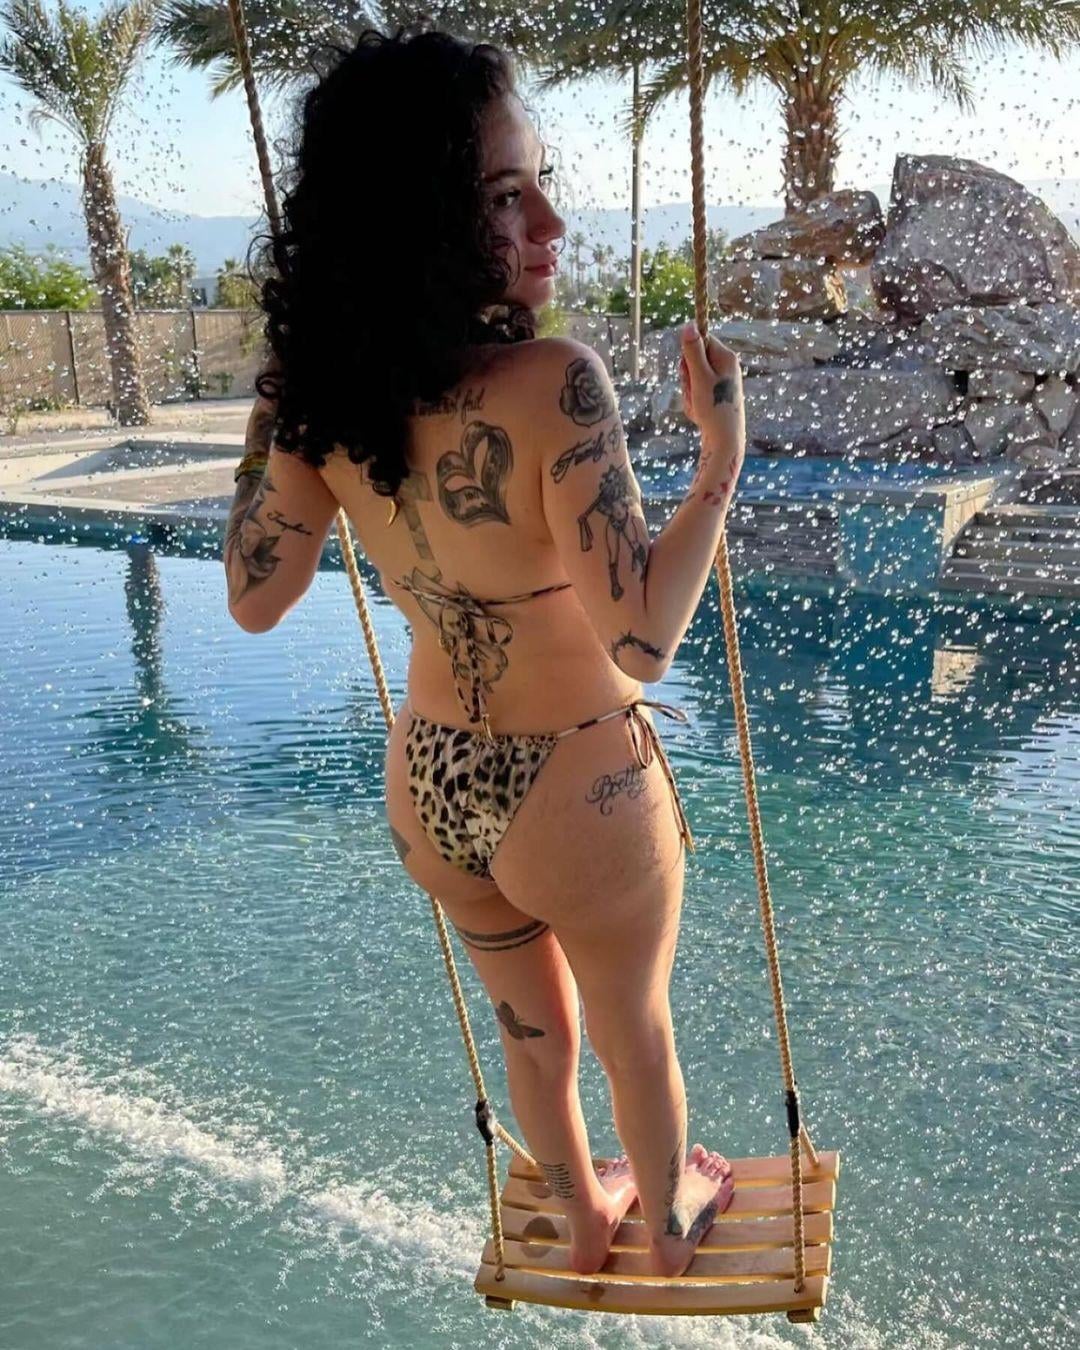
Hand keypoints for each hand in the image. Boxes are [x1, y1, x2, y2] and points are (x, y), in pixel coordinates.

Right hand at [679, 323, 745, 460]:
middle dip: (688, 375)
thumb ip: (693, 352)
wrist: (725, 439)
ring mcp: (722, 379)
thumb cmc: (714, 408)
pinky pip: (697, 389)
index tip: (690, 371)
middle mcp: (727, 365)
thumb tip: (688, 325)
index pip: (700, 340)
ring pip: (693, 376)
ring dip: (689, 390)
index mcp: (726, 357)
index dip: (688, 355)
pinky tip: (700, 411)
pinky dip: (694, 400)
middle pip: (695, 359)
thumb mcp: (699, 378)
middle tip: (695, 392)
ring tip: (698, 404)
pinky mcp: (718, 392)